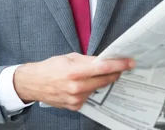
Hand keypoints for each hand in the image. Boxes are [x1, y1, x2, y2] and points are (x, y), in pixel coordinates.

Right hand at [13, 53, 134, 110]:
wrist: (33, 83)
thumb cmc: (50, 67)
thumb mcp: (70, 57)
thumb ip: (88, 60)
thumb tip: (105, 61)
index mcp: (75, 71)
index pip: (103, 68)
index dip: (119, 65)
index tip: (130, 62)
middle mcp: (76, 87)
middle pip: (105, 80)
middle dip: (115, 73)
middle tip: (123, 67)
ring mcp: (76, 99)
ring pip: (98, 88)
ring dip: (102, 81)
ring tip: (97, 74)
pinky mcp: (75, 106)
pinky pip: (90, 96)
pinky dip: (91, 89)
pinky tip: (85, 84)